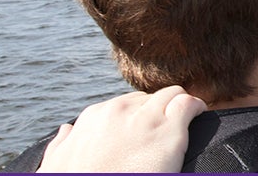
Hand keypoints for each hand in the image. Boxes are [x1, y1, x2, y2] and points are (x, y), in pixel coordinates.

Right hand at [37, 86, 205, 172]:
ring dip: (179, 105)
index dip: (137, 117)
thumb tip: (67, 130)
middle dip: (158, 111)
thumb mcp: (57, 164)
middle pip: (148, 99)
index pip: (124, 104)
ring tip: (186, 120)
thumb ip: (62, 144)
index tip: (144, 130)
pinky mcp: (169, 129)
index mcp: (94, 117)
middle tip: (165, 130)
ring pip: (172, 94)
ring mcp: (145, 118)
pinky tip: (200, 116)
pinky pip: (189, 104)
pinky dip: (197, 108)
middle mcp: (119, 111)